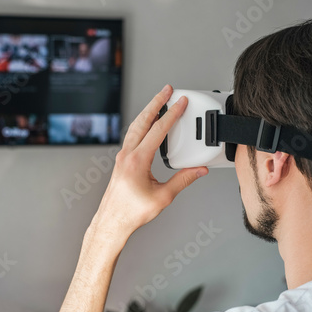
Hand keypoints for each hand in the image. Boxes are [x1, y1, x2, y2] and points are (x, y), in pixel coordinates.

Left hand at [89, 85, 208, 244]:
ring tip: (158, 101)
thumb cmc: (131, 212)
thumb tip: (198, 170)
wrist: (113, 221)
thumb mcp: (163, 196)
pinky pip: (131, 135)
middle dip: (156, 102)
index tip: (181, 102)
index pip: (158, 130)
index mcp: (138, 160)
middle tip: (167, 90)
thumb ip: (183, 180)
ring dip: (147, 111)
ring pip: (135, 126)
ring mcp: (122, 156)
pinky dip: (141, 124)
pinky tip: (147, 124)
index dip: (172, 114)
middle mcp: (127, 154)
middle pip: (143, 120)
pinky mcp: (121, 161)